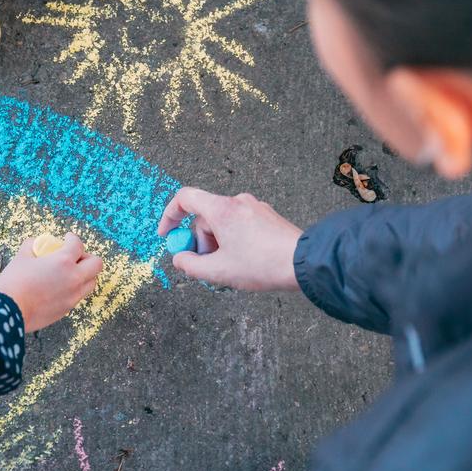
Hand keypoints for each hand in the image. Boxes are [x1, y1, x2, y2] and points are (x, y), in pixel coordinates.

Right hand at [0, 233, 102, 332]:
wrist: (8, 311)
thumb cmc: (14, 282)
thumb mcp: (21, 257)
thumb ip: (31, 246)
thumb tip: (35, 244)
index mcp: (64, 262)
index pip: (78, 245)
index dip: (73, 239)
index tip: (67, 238)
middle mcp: (74, 279)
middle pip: (96, 264)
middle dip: (87, 257)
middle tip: (74, 257)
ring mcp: (73, 296)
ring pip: (91, 282)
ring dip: (84, 275)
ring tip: (69, 273)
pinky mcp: (67, 309)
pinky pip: (78, 296)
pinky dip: (74, 289)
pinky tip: (59, 287)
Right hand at [158, 187, 302, 291]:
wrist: (304, 263)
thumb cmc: (262, 265)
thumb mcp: (219, 271)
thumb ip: (190, 265)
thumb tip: (180, 259)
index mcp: (222, 209)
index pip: (185, 199)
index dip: (170, 216)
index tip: (167, 235)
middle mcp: (238, 202)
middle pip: (205, 217)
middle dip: (202, 242)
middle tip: (209, 266)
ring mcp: (255, 207)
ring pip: (223, 223)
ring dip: (219, 244)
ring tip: (232, 268)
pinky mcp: (267, 216)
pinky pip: (240, 225)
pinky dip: (235, 241)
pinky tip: (246, 262)